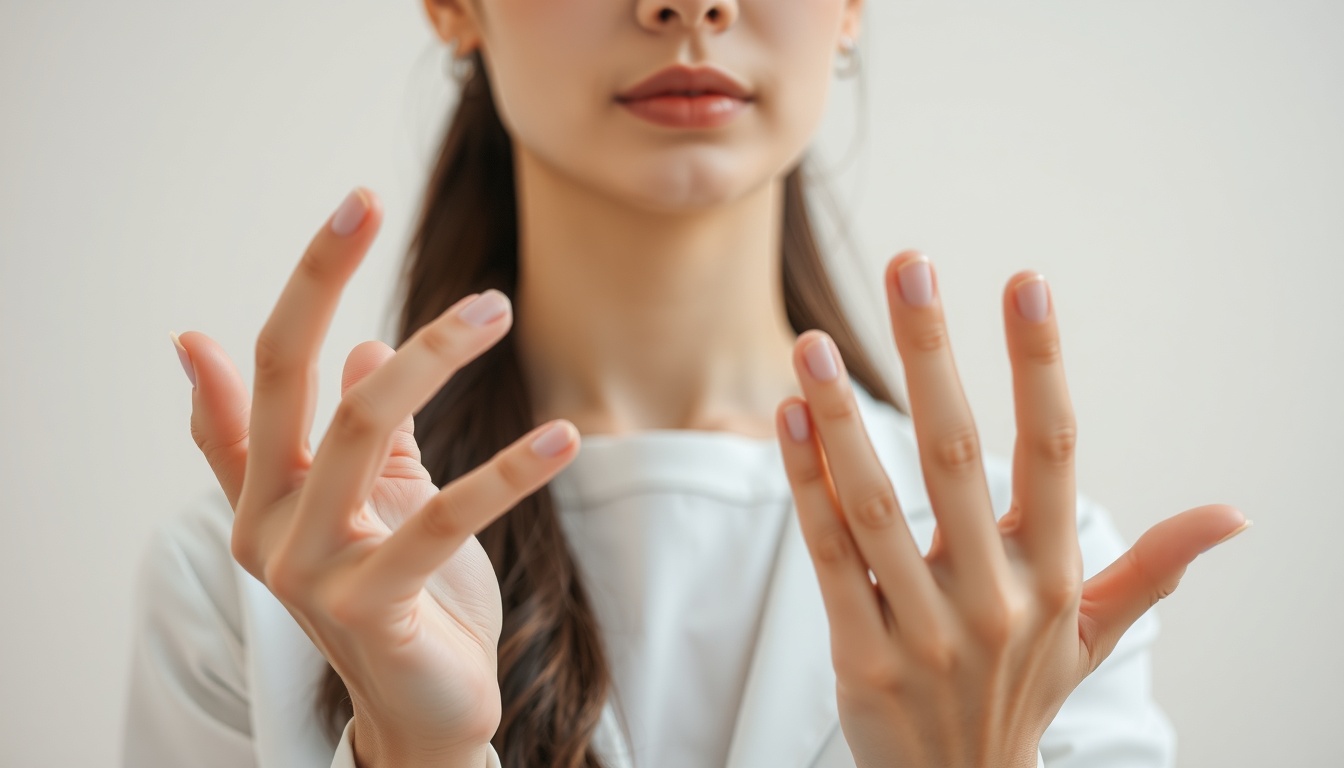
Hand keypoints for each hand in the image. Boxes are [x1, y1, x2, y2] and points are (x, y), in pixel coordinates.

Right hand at [174, 188, 579, 765]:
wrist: (425, 708)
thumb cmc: (404, 598)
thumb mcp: (373, 503)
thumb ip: (348, 431)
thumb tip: (349, 341)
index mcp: (264, 490)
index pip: (270, 366)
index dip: (304, 284)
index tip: (350, 207)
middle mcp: (267, 523)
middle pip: (290, 378)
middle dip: (319, 279)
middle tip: (366, 200)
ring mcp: (311, 568)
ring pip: (362, 429)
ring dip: (431, 356)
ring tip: (496, 306)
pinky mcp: (374, 604)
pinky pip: (445, 514)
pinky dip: (510, 469)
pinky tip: (564, 434)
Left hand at [774, 251, 1247, 767]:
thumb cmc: (1023, 692)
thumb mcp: (1096, 637)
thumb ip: (1153, 569)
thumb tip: (1234, 516)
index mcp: (1055, 577)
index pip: (1053, 452)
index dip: (1040, 364)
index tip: (1026, 281)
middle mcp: (996, 598)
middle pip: (959, 457)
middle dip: (931, 356)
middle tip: (909, 265)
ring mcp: (926, 631)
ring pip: (877, 504)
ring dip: (844, 417)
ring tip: (814, 339)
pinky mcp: (862, 658)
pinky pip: (830, 557)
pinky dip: (808, 487)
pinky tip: (788, 417)